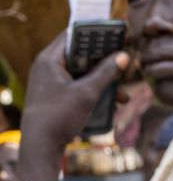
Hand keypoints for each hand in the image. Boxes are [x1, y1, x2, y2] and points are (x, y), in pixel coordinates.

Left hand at [18, 30, 129, 180]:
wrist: (41, 146)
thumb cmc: (59, 116)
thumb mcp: (87, 93)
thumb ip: (106, 73)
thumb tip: (124, 56)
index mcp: (50, 59)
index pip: (73, 35)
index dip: (95, 33)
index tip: (114, 34)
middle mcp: (49, 67)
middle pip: (81, 56)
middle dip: (104, 62)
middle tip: (124, 62)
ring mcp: (52, 82)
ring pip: (82, 74)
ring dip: (103, 82)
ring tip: (123, 94)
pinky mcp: (56, 97)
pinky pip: (78, 87)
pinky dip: (94, 92)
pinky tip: (112, 104)